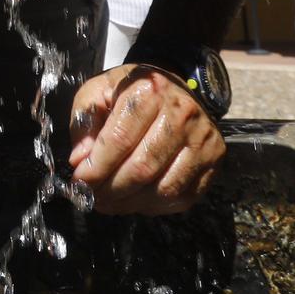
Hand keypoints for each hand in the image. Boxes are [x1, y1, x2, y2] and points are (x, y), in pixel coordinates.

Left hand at [68, 65, 222, 214]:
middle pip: (142, 168)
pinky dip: (155, 207)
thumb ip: (84, 122)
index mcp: (149, 91)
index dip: (96, 167)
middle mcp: (181, 113)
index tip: (80, 181)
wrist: (171, 86)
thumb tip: (80, 160)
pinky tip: (137, 199)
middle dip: (111, 190)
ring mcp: (202, 138)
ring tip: (111, 202)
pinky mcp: (214, 159)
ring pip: (164, 188)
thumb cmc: (130, 93)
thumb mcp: (98, 92)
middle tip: (93, 197)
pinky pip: (183, 197)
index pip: (119, 139)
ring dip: (131, 203)